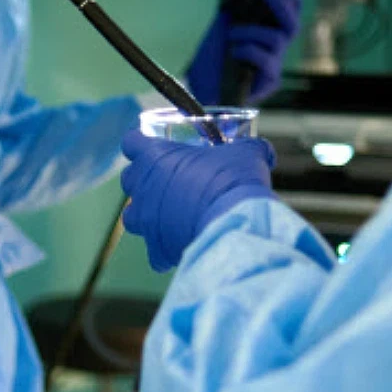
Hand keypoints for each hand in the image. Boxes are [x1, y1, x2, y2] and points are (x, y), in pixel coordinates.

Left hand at [120, 130, 276, 271]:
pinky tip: (182, 244)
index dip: (140, 141)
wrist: (235, 225)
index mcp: (155, 156)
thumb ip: (248, 146)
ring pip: (133, 215)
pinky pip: (155, 251)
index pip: (131, 141)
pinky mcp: (157, 248)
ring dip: (148, 213)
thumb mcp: (246, 152)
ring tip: (172, 213)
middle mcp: (142, 187)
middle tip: (170, 178)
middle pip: (129, 178)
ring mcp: (145, 220)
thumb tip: (262, 150)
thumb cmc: (233, 181)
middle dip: (145, 179)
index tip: (151, 143)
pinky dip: (164, 249)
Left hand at [187, 0, 301, 104]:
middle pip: (293, 25)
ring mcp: (274, 64)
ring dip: (252, 31)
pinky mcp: (269, 82)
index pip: (290, 12)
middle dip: (282, 6)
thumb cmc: (212, 56)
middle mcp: (275, 47)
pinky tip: (234, 52)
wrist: (200, 84)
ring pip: (277, 40)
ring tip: (231, 33)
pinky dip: (249, 51)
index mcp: (268, 30)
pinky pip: (268, 62)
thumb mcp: (222, 25)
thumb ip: (236, 8)